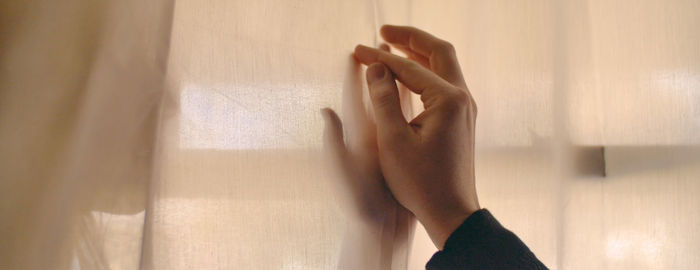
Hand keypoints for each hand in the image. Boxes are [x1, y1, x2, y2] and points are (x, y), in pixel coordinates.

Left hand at [322, 45, 414, 268]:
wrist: (382, 227)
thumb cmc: (359, 202)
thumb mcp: (343, 170)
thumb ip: (334, 140)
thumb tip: (325, 109)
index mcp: (356, 136)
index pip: (353, 97)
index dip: (352, 74)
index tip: (353, 51)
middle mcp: (372, 135)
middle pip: (375, 94)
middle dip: (379, 69)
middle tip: (384, 45)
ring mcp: (390, 143)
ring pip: (395, 104)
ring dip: (398, 81)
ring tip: (404, 60)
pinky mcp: (405, 153)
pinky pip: (411, 122)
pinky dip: (415, 104)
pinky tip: (422, 92)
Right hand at [353, 25, 479, 248]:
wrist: (451, 213)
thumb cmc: (421, 182)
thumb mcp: (393, 141)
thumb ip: (383, 99)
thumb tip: (377, 68)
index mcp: (448, 101)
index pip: (409, 68)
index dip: (380, 58)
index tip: (357, 51)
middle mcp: (463, 98)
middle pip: (439, 52)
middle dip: (411, 38)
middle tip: (385, 31)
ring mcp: (466, 109)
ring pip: (445, 66)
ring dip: (419, 53)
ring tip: (393, 46)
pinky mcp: (462, 119)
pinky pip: (445, 83)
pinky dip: (426, 72)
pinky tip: (408, 75)